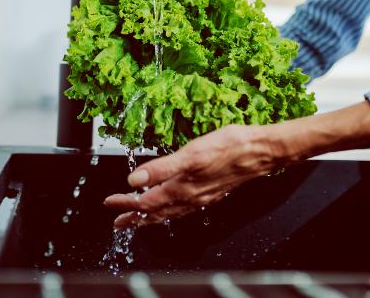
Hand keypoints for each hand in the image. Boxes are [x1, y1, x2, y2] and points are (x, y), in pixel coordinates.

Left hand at [103, 124, 279, 227]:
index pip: (145, 202)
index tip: (109, 203)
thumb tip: (134, 180)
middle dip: (134, 217)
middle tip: (118, 221)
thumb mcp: (190, 154)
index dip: (125, 204)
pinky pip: (183, 208)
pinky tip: (171, 207)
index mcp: (181, 188)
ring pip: (169, 212)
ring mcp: (201, 196)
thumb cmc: (228, 148)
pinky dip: (170, 211)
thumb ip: (160, 168)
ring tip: (138, 219)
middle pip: (155, 212)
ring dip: (151, 216)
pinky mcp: (210, 192)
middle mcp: (190, 197)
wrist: (260, 151)